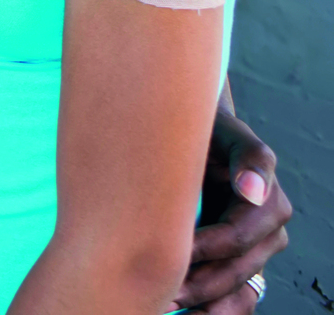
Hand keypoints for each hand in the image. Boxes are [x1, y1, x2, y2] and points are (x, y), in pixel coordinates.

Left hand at [176, 109, 290, 311]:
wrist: (196, 137)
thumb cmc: (204, 131)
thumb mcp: (223, 130)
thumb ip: (248, 158)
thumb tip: (253, 191)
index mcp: (268, 200)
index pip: (236, 237)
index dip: (203, 248)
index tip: (170, 255)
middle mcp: (268, 231)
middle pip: (235, 270)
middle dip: (197, 284)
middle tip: (159, 292)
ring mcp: (258, 252)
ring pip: (239, 290)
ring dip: (207, 306)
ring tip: (168, 307)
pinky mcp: (244, 265)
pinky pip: (239, 298)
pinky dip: (217, 313)